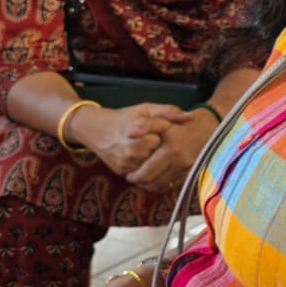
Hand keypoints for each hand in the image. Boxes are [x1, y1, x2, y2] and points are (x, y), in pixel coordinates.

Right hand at [71, 102, 192, 180]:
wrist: (95, 129)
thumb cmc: (124, 117)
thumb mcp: (145, 109)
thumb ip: (168, 111)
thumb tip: (190, 117)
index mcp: (134, 133)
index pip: (159, 141)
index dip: (161, 136)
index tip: (158, 132)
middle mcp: (128, 151)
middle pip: (156, 156)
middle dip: (158, 150)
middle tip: (153, 142)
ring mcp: (124, 164)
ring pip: (151, 168)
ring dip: (154, 161)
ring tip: (149, 150)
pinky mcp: (122, 173)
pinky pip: (143, 176)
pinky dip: (148, 169)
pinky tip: (148, 160)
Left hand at [124, 106, 216, 191]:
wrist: (210, 127)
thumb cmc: (183, 124)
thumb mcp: (163, 120)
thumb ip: (146, 125)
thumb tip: (129, 134)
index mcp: (170, 151)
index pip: (147, 173)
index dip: (134, 177)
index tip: (128, 175)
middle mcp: (180, 164)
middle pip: (154, 184)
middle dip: (141, 183)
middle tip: (133, 179)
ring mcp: (187, 171)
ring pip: (164, 187)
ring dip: (151, 186)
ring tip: (144, 180)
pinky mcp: (192, 175)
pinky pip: (174, 186)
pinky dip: (163, 185)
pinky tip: (158, 178)